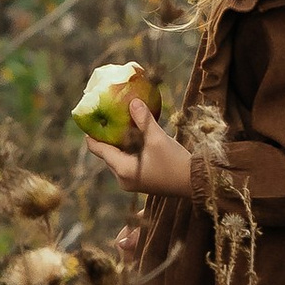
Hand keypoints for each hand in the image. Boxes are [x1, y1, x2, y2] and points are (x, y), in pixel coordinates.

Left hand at [80, 96, 195, 200]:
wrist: (196, 182)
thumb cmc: (175, 162)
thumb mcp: (158, 138)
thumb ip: (143, 120)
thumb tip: (133, 101)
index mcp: (123, 170)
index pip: (99, 150)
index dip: (92, 135)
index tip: (89, 120)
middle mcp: (123, 179)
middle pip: (107, 154)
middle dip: (107, 137)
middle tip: (105, 117)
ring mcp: (131, 182)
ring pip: (117, 158)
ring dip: (119, 143)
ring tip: (118, 123)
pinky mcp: (141, 182)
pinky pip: (127, 163)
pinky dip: (128, 150)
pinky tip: (133, 137)